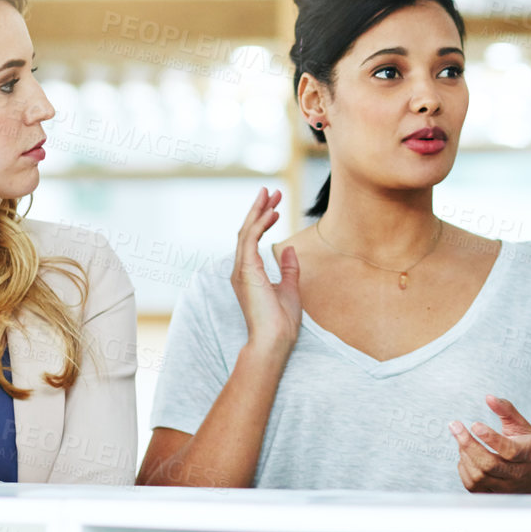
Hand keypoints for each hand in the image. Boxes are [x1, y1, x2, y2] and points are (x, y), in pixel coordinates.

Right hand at [231, 187, 301, 353]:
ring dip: (259, 211)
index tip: (274, 206)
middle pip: (247, 231)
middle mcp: (241, 270)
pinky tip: (273, 212)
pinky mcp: (247, 270)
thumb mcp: (289, 289)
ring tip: (271, 194)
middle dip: (259, 209)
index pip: (252, 240)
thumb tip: (288, 249)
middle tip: (271, 191)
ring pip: (246, 232)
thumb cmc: (281, 321)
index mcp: (248, 274)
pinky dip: (260, 224)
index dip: (262, 220)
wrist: (274, 340)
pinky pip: (250, 240)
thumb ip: (288, 269)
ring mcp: (241, 270)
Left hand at [452, 395, 530, 493]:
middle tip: (455, 425)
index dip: (491, 438)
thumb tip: (488, 397)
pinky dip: (464, 469)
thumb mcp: (524, 427)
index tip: (475, 424)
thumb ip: (507, 410)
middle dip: (468, 444)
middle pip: (489, 465)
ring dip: (465, 456)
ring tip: (462, 440)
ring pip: (479, 477)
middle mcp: (517, 474)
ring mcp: (505, 487)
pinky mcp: (494, 494)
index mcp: (528, 454)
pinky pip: (473, 487)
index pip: (509, 450)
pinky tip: (466, 456)